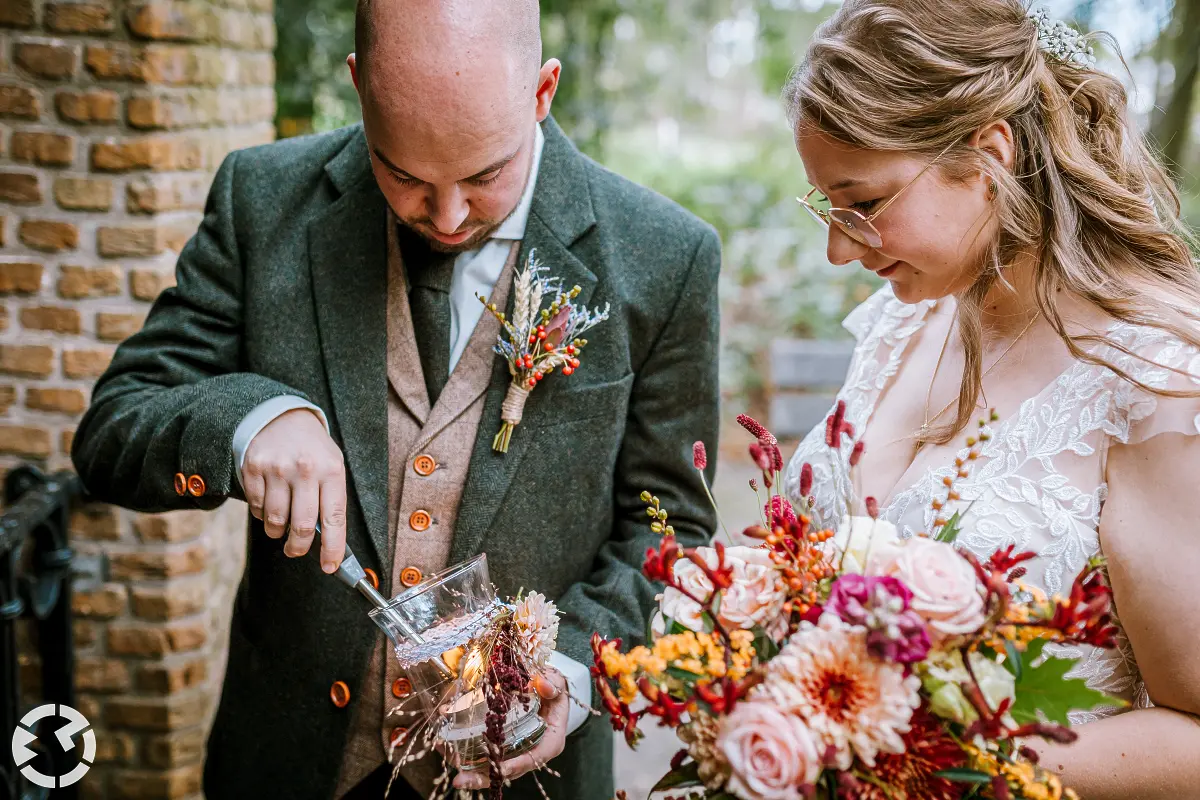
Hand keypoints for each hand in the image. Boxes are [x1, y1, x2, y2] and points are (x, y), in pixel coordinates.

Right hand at [241, 408, 347, 572]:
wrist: (280, 416)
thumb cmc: (312, 449)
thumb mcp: (331, 466)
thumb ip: (330, 499)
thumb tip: (327, 541)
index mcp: (331, 470)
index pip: (334, 519)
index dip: (332, 548)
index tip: (330, 566)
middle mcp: (304, 470)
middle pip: (302, 526)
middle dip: (299, 548)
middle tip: (296, 551)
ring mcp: (277, 469)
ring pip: (276, 521)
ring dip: (278, 532)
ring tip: (282, 526)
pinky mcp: (253, 469)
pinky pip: (258, 508)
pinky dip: (264, 515)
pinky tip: (270, 504)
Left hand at [452, 669, 568, 790]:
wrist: (547, 691)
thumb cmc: (553, 690)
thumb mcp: (558, 684)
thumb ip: (553, 684)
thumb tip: (542, 684)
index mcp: (549, 741)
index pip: (534, 759)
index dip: (516, 766)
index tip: (500, 770)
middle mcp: (530, 751)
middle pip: (506, 771)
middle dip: (482, 777)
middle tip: (460, 780)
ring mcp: (513, 750)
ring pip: (489, 765)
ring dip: (465, 765)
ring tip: (444, 754)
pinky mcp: (500, 744)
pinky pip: (481, 752)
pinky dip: (463, 750)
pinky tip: (443, 743)